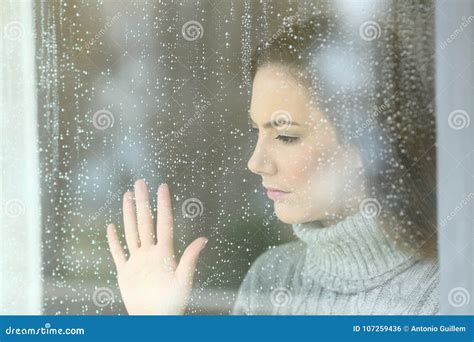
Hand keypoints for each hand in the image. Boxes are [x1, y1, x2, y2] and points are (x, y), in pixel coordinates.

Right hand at [106, 180, 207, 314]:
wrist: (154, 319)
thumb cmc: (172, 304)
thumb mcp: (183, 281)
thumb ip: (190, 259)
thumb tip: (204, 239)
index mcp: (164, 253)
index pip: (163, 223)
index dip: (163, 204)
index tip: (162, 186)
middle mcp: (150, 253)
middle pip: (145, 222)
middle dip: (142, 202)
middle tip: (140, 182)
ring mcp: (137, 261)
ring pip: (131, 232)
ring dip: (128, 214)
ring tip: (127, 195)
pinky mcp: (125, 272)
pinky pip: (118, 252)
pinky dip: (113, 240)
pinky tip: (111, 226)